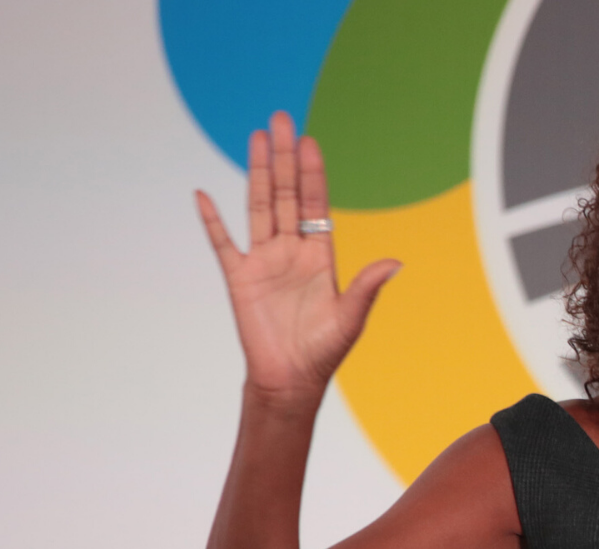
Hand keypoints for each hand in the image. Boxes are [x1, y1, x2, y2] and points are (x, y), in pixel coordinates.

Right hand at [195, 111, 398, 406]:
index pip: (315, 205)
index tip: (310, 142)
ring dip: (257, 173)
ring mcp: (263, 261)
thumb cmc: (324, 351)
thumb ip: (367, 287)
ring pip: (259, 207)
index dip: (312, 174)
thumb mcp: (351, 318)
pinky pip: (223, 242)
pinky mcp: (239, 277)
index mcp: (320, 256)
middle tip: (280, 120)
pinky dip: (212, 220)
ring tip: (256, 138)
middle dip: (284, 158)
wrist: (291, 379)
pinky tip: (203, 195)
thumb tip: (396, 263)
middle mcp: (291, 251)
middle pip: (286, 195)